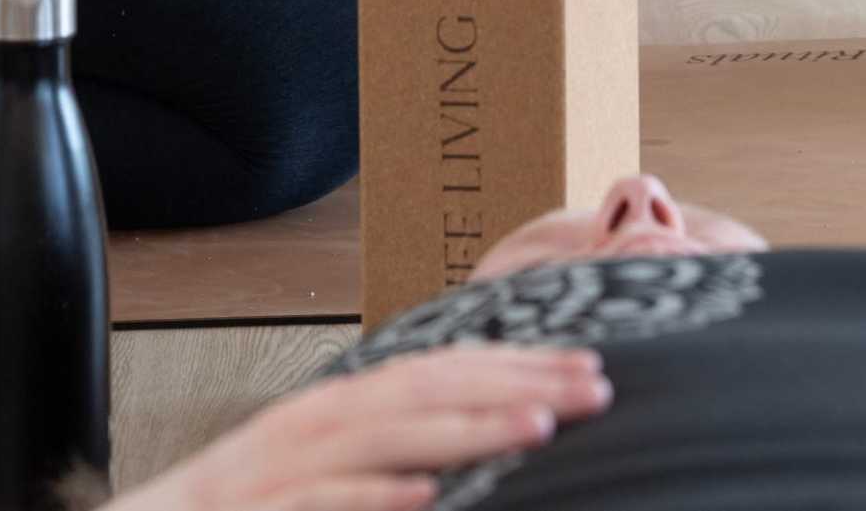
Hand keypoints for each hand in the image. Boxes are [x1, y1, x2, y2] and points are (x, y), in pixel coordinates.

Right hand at [109, 347, 611, 510]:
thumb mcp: (315, 486)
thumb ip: (379, 462)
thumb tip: (459, 466)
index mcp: (326, 419)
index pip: (433, 376)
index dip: (512, 367)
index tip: (589, 369)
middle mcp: (301, 431)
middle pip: (420, 389)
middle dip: (512, 382)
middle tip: (595, 386)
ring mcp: (270, 474)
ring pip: (378, 435)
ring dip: (462, 427)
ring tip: (536, 426)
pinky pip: (313, 504)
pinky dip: (370, 499)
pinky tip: (426, 497)